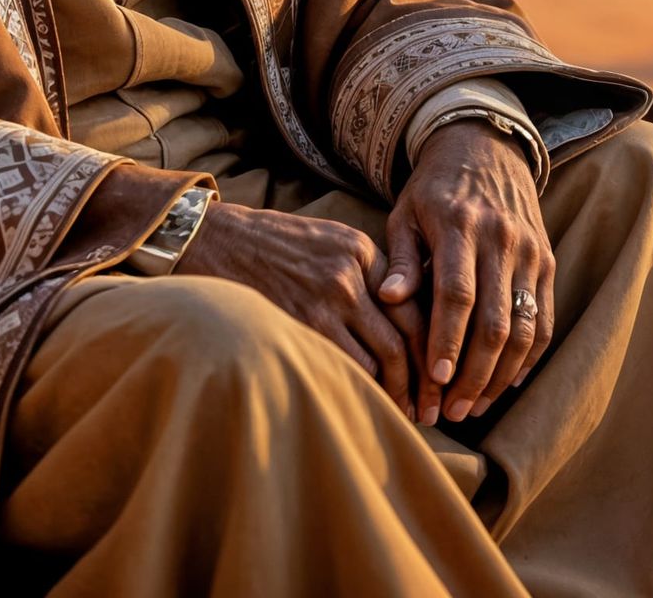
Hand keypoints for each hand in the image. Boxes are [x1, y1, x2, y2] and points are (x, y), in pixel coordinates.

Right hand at [177, 200, 415, 414]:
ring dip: (392, 392)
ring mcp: (323, 301)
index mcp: (360, 249)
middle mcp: (348, 274)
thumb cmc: (273, 243)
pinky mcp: (297, 325)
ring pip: (376, 361)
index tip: (436, 375)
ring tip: (401, 413)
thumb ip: (365, 269)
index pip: (411, 305)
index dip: (430, 345)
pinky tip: (363, 405)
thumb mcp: (327, 238)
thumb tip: (402, 314)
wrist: (216, 240)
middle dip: (420, 381)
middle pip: (402, 337)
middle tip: (429, 409)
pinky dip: (357, 391)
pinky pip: (341, 368)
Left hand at [378, 119, 554, 427]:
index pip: (458, 294)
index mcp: (460, 226)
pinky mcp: (547, 262)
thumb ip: (400, 258)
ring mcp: (530, 252)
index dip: (448, 339)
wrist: (484, 149)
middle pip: (495, 321)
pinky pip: (544, 319)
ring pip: (524, 328)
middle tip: (452, 409)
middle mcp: (501, 240)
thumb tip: (387, 299)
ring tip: (475, 405)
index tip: (436, 378)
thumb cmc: (433, 189)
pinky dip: (529, 357)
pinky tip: (508, 382)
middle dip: (475, 373)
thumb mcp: (406, 213)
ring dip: (501, 375)